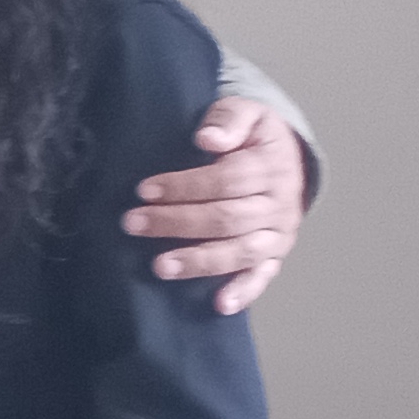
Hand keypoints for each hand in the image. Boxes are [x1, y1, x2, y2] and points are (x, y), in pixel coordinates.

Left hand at [126, 96, 308, 314]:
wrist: (287, 158)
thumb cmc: (252, 136)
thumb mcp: (246, 113)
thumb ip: (228, 118)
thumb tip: (207, 137)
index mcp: (271, 166)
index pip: (227, 179)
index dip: (185, 185)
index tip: (144, 189)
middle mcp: (279, 204)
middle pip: (228, 218)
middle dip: (177, 222)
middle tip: (132, 223)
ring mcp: (278, 234)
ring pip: (241, 251)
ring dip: (199, 260)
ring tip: (159, 266)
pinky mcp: (274, 256)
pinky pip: (261, 277)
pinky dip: (243, 292)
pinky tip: (219, 304)